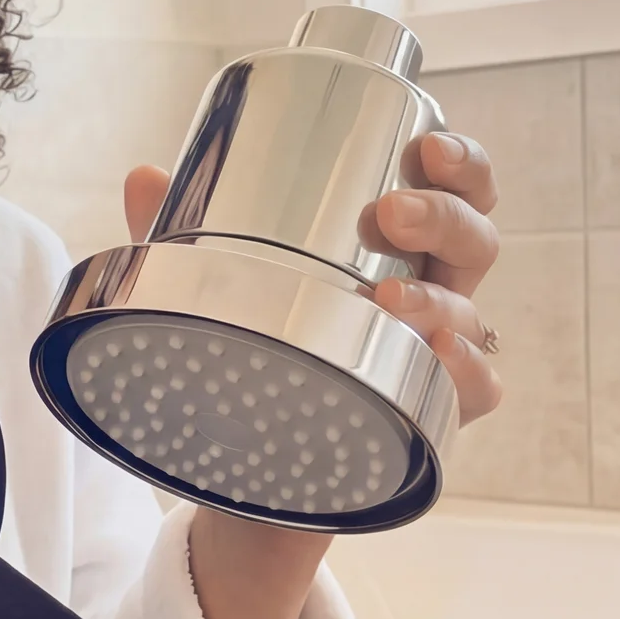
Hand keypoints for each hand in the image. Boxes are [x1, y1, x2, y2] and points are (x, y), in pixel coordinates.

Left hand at [122, 129, 502, 427]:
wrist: (242, 473)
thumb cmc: (251, 354)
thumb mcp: (209, 287)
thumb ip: (180, 236)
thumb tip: (145, 177)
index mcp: (394, 248)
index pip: (449, 190)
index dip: (456, 161)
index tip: (429, 146)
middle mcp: (427, 294)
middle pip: (474, 238)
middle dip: (443, 215)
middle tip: (391, 212)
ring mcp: (431, 356)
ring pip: (470, 314)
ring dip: (440, 298)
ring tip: (390, 296)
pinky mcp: (427, 416)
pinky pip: (474, 392)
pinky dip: (466, 371)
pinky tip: (440, 357)